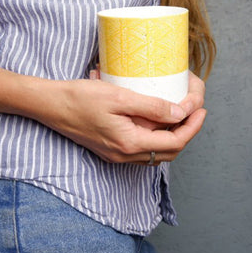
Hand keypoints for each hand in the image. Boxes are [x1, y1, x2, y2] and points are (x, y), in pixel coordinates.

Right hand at [41, 71, 205, 165]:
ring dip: (171, 135)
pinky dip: (154, 136)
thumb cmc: (80, 98)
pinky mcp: (109, 148)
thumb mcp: (119, 97)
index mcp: (129, 143)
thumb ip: (151, 107)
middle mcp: (124, 155)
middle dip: (186, 132)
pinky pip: (141, 148)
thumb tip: (181, 113)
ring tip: (178, 113)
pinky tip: (153, 118)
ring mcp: (116, 154)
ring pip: (155, 152)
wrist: (50, 105)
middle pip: (168, 151)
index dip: (193, 127)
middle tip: (194, 110)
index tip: (201, 109)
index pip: (174, 142)